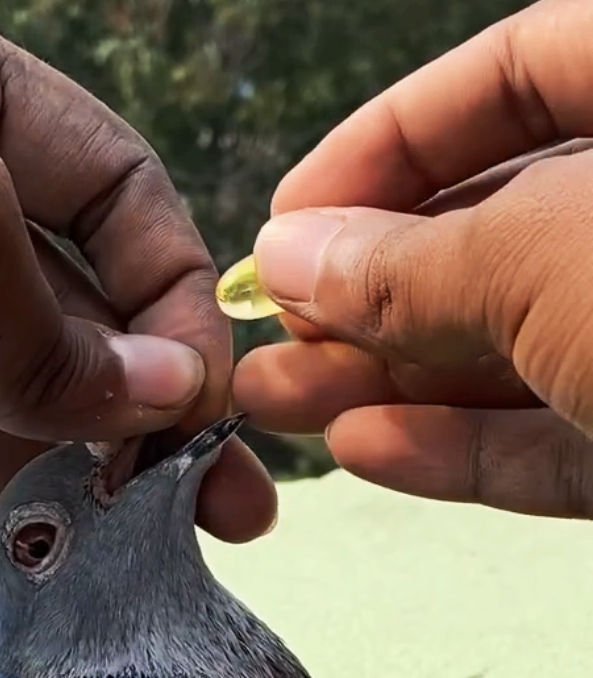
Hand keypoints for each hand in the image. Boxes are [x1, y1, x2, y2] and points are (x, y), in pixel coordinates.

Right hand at [233, 0, 592, 517]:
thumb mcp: (549, 257)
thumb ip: (409, 266)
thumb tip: (288, 260)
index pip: (519, 72)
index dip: (389, 139)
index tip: (291, 214)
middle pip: (502, 230)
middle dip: (370, 291)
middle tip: (271, 336)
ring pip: (519, 347)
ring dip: (391, 382)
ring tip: (279, 404)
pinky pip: (563, 433)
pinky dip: (466, 447)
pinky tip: (368, 448)